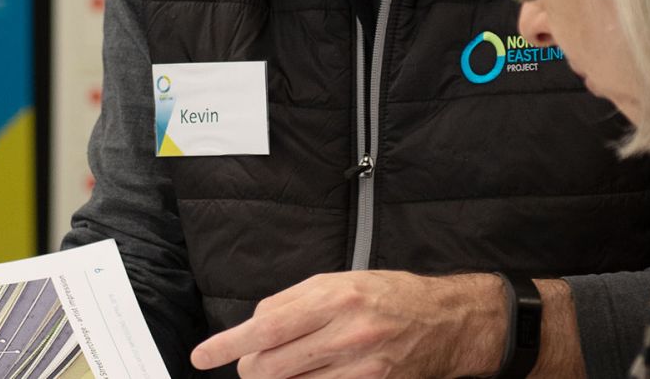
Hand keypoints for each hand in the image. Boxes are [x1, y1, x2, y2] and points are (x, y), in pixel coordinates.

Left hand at [190, 270, 504, 377]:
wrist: (447, 322)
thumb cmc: (390, 296)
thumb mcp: (341, 281)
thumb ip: (294, 301)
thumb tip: (254, 325)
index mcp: (336, 297)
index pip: (266, 327)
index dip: (228, 345)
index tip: (202, 356)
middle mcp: (347, 333)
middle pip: (271, 366)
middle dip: (251, 366)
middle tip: (256, 359)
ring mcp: (361, 368)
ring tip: (287, 366)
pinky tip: (309, 375)